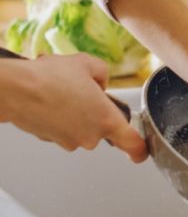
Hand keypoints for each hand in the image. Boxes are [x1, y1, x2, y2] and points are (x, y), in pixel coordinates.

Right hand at [0, 53, 146, 161]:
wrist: (16, 89)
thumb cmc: (51, 77)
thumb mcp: (89, 64)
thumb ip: (103, 74)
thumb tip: (100, 84)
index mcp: (106, 119)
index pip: (132, 143)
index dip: (139, 149)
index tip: (141, 152)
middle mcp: (90, 136)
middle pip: (102, 127)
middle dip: (96, 110)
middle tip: (82, 92)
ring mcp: (69, 141)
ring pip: (81, 126)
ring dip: (76, 112)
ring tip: (62, 92)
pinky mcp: (51, 140)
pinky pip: (64, 128)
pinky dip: (60, 116)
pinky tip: (51, 100)